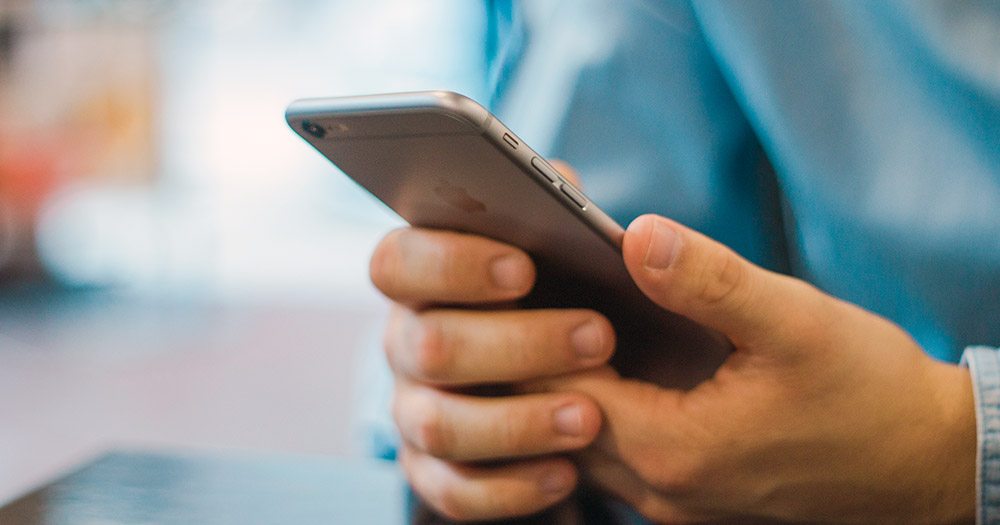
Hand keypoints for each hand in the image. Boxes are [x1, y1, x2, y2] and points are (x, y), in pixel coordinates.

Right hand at [371, 226, 613, 519]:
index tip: (524, 271)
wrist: (567, 364)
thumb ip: (565, 210)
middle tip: (597, 337)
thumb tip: (599, 211)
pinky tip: (567, 473)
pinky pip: (454, 490)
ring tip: (588, 418)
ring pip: (438, 425)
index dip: (451, 266)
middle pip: (427, 346)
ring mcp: (413, 409)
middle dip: (516, 345)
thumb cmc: (558, 287)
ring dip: (515, 423)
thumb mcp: (561, 241)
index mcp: (420, 276)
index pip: (396, 263)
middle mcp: (405, 341)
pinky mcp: (433, 469)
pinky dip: (510, 487)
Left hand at [537, 215, 976, 522]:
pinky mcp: (691, 494)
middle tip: (527, 288)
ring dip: (565, 383)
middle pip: (558, 418)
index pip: (558, 388)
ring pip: (583, 440)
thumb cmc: (870, 395)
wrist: (926, 464)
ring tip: (559, 316)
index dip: (533, 330)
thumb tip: (637, 235)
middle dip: (536, 355)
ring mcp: (673, 499)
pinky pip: (616, 452)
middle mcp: (659, 487)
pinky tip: (609, 359)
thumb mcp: (794, 322)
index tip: (519, 275)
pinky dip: (599, 406)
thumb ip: (709, 280)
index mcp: (672, 448)